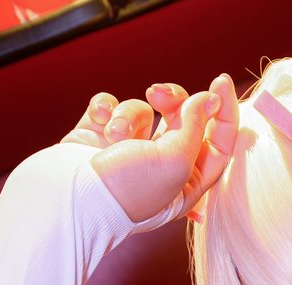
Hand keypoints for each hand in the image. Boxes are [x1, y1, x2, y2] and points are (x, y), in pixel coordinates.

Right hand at [60, 73, 238, 223]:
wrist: (68, 196)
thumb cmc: (127, 188)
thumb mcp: (174, 161)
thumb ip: (195, 127)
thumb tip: (209, 99)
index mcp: (188, 182)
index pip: (219, 142)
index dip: (223, 110)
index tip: (221, 81)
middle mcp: (160, 166)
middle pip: (182, 118)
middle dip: (173, 100)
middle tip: (158, 94)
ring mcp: (128, 150)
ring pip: (142, 109)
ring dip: (128, 114)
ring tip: (115, 135)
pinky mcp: (99, 136)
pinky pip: (110, 106)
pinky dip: (104, 107)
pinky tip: (99, 119)